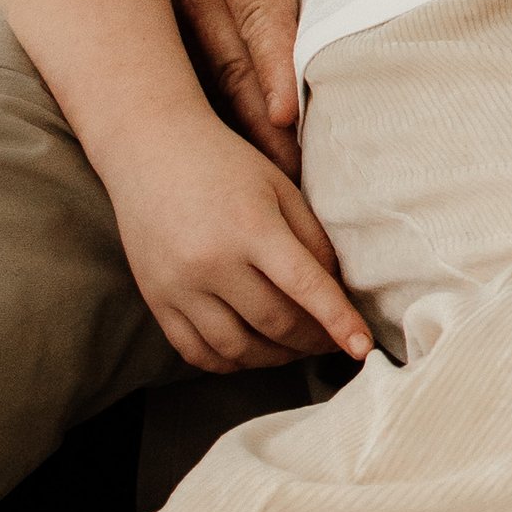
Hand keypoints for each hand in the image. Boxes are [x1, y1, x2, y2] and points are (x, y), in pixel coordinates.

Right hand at [110, 112, 374, 373]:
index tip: (361, 348)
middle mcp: (212, 262)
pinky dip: (232, 361)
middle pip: (275, 324)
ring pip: (238, 348)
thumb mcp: (280, 188)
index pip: (305, 286)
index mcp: (251, 227)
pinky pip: (197, 352)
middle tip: (331, 341)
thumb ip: (312, 241)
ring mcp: (179, 286)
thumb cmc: (226, 164)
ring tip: (296, 347)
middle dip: (312, 341)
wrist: (151, 150)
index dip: (338, 321)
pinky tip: (254, 350)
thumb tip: (338, 295)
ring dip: (276, 358)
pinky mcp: (155, 300)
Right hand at [128, 0, 369, 173]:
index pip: (263, 16)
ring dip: (244, 134)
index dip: (276, 67)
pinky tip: (243, 159)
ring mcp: (185, 7)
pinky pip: (202, 74)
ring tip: (275, 195)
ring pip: (218, 82)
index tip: (287, 114)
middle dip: (264, 130)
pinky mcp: (178, 16)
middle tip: (292, 189)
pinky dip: (222, 117)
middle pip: (239, 69)